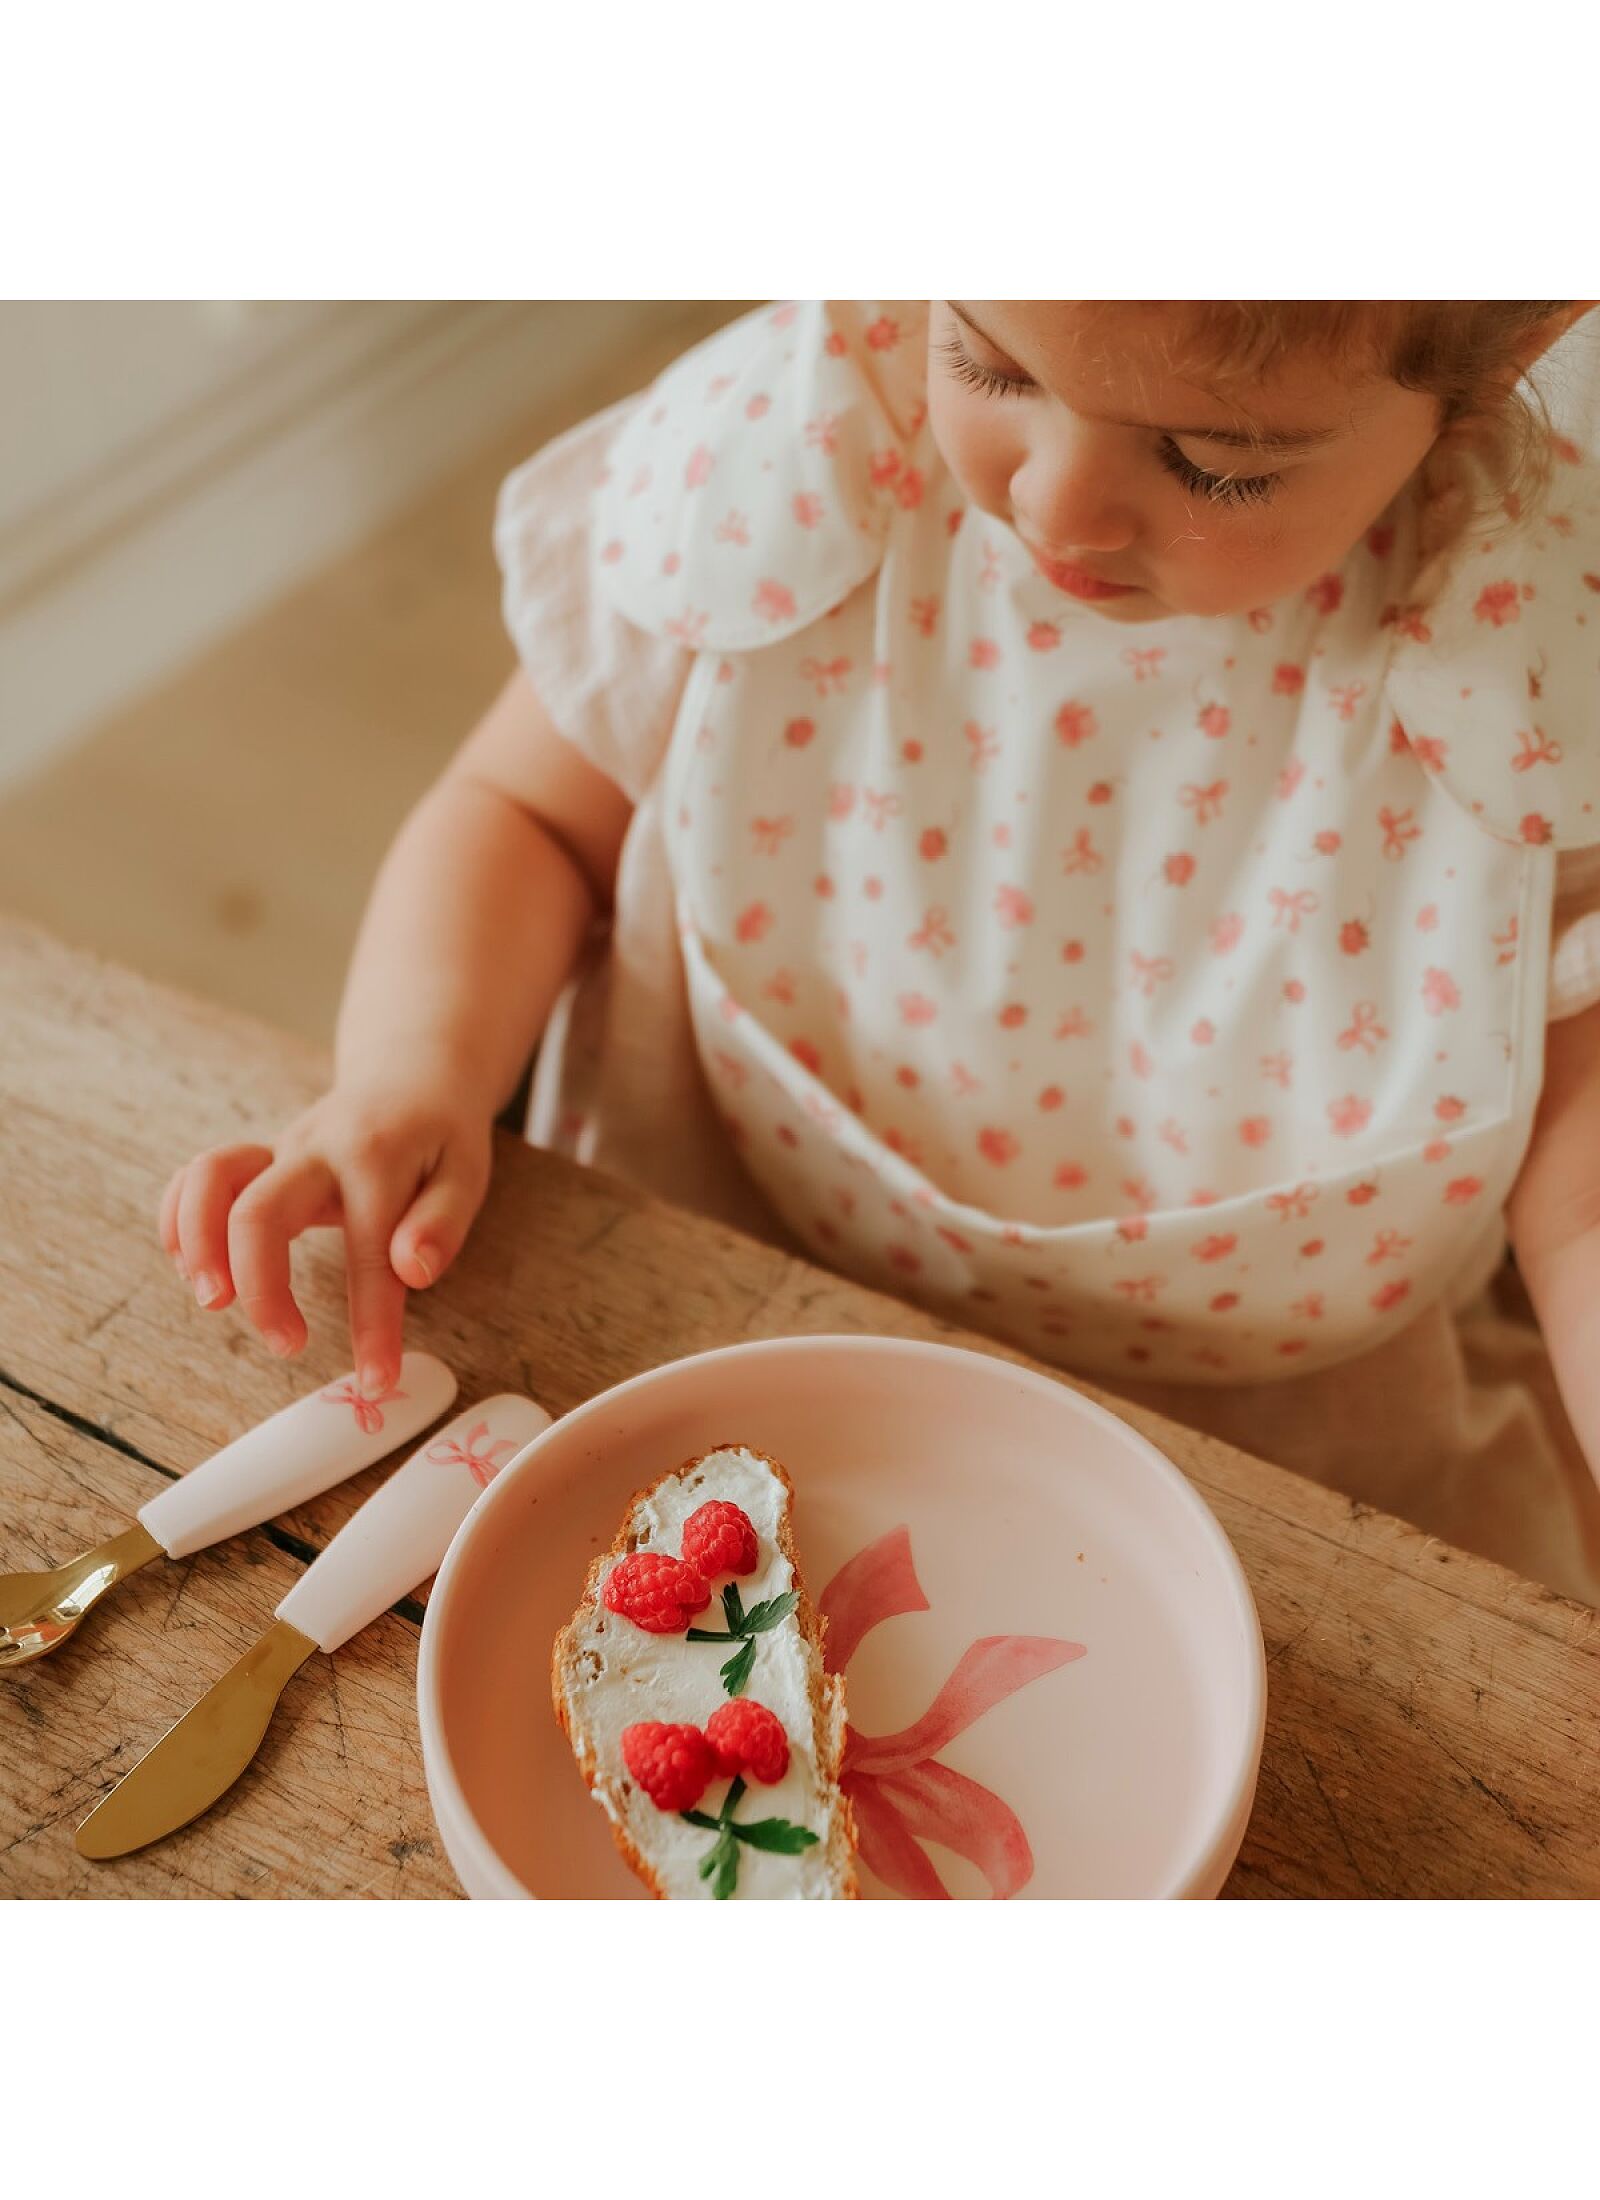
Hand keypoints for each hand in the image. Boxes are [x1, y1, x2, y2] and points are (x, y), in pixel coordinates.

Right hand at [158, 1073, 493, 1391]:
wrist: (410, 1075)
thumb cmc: (441, 1136)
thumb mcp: (467, 1173)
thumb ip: (441, 1224)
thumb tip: (413, 1271)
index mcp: (377, 1162)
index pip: (368, 1253)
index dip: (371, 1324)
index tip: (376, 1381)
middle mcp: (316, 1151)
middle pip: (259, 1212)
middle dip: (260, 1289)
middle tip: (285, 1345)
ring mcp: (278, 1150)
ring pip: (210, 1180)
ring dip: (197, 1245)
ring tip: (211, 1302)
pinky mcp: (256, 1158)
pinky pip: (196, 1177)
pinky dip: (178, 1219)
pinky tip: (189, 1266)